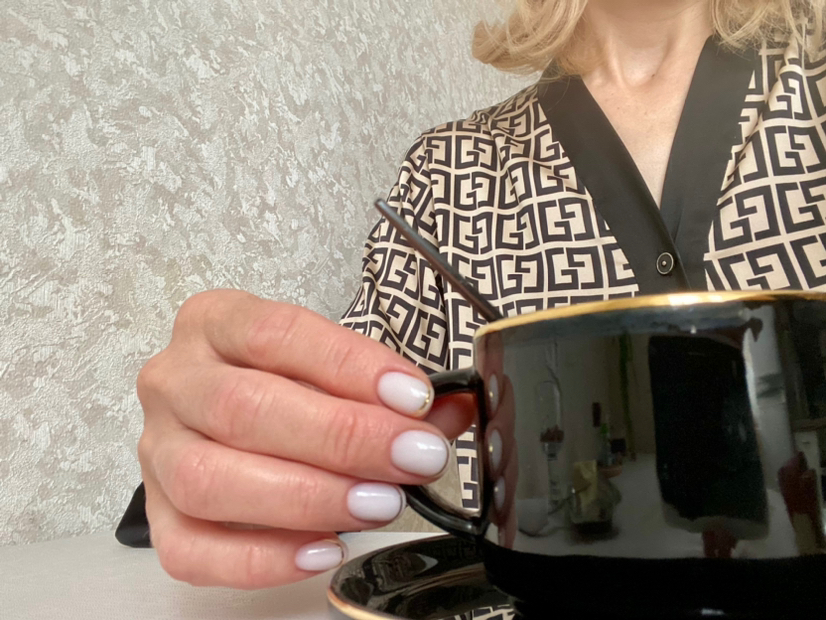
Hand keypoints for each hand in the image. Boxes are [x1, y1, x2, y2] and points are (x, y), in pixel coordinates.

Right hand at [136, 290, 474, 587]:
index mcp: (214, 322)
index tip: (414, 397)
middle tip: (411, 457)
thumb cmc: (287, 383)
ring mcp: (156, 449)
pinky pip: (192, 550)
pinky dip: (263, 558)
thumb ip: (391, 388)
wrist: (230, 416)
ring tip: (378, 503)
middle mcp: (174, 380)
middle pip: (244, 407)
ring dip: (306, 496)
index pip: (275, 333)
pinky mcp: (157, 516)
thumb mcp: (334, 365)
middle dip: (341, 437)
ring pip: (209, 479)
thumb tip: (452, 409)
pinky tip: (326, 548)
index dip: (349, 366)